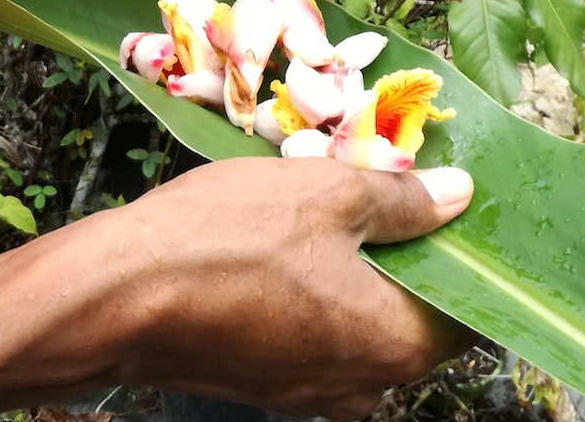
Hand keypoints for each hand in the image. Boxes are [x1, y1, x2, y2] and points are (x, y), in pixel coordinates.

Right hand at [111, 157, 473, 420]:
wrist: (117, 296)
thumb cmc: (227, 238)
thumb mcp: (326, 194)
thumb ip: (403, 200)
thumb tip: (460, 198)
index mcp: (395, 346)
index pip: (466, 306)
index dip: (461, 250)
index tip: (439, 201)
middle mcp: (363, 387)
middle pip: (411, 314)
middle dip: (401, 252)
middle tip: (371, 190)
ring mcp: (310, 393)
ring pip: (358, 322)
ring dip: (353, 269)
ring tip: (320, 210)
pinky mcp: (267, 384)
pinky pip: (315, 333)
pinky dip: (314, 293)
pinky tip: (280, 246)